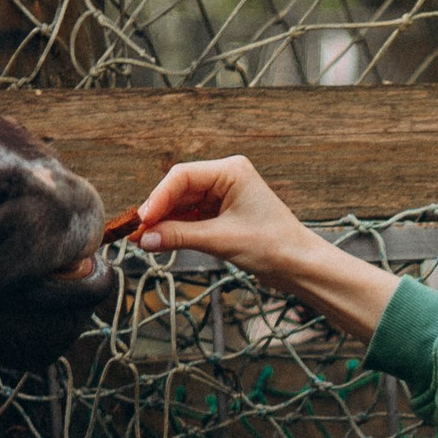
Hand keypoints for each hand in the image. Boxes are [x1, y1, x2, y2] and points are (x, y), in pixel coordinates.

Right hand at [128, 158, 397, 337]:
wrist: (300, 266)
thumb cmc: (273, 246)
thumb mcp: (221, 240)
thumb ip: (180, 236)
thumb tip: (144, 238)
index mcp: (230, 171)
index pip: (182, 176)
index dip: (158, 198)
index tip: (142, 219)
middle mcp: (226, 177)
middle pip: (180, 189)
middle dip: (159, 211)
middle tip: (138, 233)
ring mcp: (225, 195)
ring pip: (184, 204)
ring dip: (166, 222)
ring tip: (146, 240)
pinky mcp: (224, 213)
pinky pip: (193, 217)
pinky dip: (178, 229)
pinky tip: (163, 241)